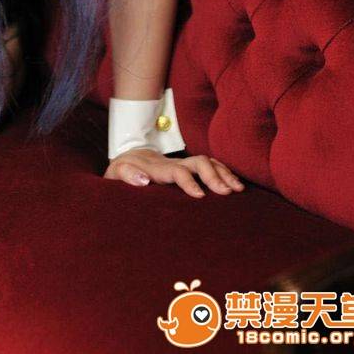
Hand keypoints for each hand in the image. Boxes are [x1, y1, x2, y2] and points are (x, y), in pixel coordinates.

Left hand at [103, 146, 244, 197]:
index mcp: (156, 168)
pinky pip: (209, 165)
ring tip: (238, 189)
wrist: (126, 157)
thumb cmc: (121, 172)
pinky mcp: (187, 168)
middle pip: (198, 161)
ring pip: (207, 162)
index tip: (200, 196)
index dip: (189, 181)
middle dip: (214, 175)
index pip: (177, 171)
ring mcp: (181, 164)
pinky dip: (224, 172)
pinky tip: (235, 184)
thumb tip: (143, 181)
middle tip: (227, 192)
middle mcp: (173, 163)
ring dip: (223, 173)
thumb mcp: (115, 173)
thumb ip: (126, 175)